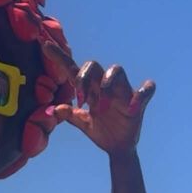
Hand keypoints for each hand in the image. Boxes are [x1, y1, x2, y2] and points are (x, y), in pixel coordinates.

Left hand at [43, 41, 154, 155]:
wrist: (118, 147)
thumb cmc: (101, 130)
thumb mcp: (83, 123)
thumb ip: (69, 115)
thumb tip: (53, 109)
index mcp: (89, 90)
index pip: (73, 69)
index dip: (59, 57)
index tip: (45, 45)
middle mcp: (105, 86)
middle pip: (93, 65)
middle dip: (84, 77)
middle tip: (79, 98)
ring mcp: (122, 92)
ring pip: (116, 70)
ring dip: (106, 85)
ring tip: (101, 108)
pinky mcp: (139, 102)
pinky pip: (147, 89)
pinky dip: (141, 94)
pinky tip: (132, 108)